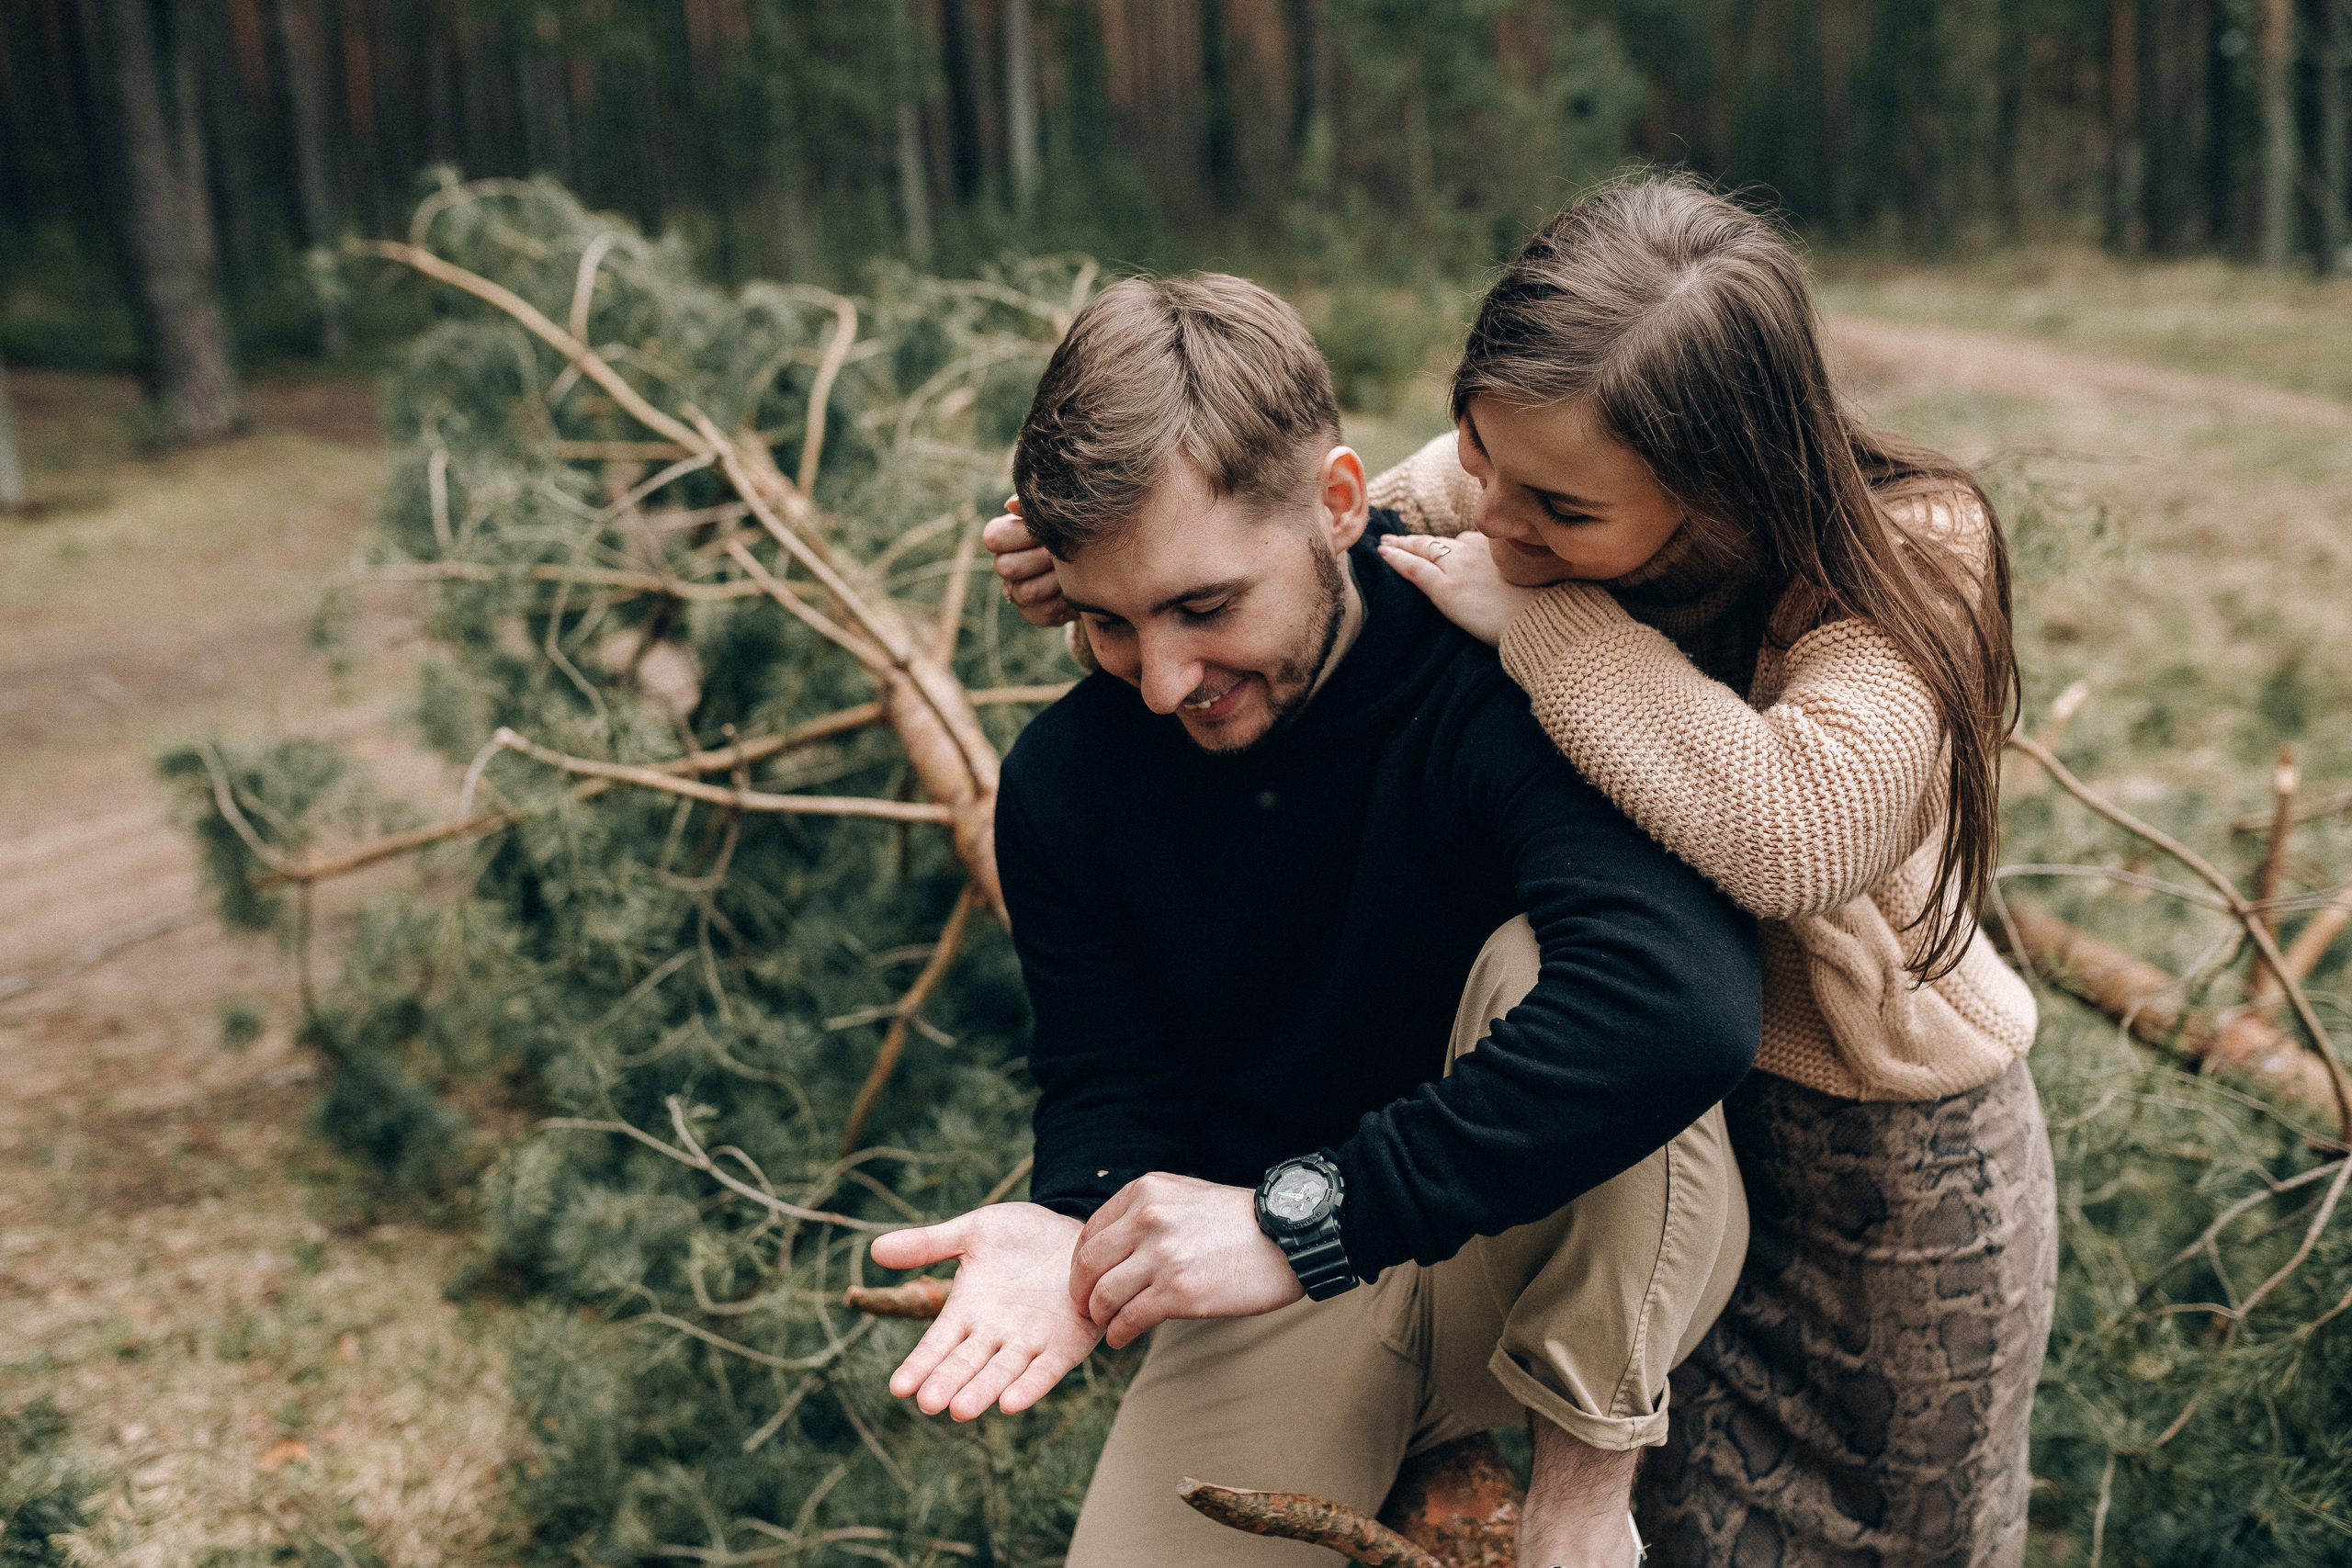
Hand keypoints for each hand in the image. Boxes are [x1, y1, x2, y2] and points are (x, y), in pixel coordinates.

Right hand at [870, 1203, 1100, 1419]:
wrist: (1078, 1232)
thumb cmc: (1023, 1236)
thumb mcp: (973, 1233)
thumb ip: (928, 1244)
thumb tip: (874, 1249)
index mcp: (967, 1312)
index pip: (936, 1345)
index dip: (919, 1365)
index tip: (898, 1386)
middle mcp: (994, 1336)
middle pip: (965, 1365)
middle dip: (948, 1383)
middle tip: (928, 1403)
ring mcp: (1029, 1344)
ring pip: (1001, 1373)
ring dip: (983, 1391)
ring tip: (961, 1409)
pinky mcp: (1065, 1346)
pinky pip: (1046, 1370)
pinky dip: (1030, 1386)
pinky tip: (1011, 1402)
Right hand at [982, 498, 1072, 627]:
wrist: (1101, 563)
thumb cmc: (1074, 530)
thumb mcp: (1059, 515)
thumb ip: (1035, 507)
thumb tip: (1011, 505)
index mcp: (1005, 537)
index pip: (994, 537)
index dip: (1020, 535)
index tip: (1044, 532)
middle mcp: (1005, 565)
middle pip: (1007, 567)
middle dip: (1042, 558)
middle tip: (1065, 551)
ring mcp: (1017, 592)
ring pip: (1026, 591)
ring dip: (1056, 579)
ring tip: (1075, 569)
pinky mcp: (1035, 614)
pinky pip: (1045, 610)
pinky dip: (1065, 598)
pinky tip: (1076, 588)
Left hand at [1069, 1173, 1303, 1348]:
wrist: (1287, 1237)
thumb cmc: (1239, 1222)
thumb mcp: (1184, 1197)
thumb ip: (1146, 1214)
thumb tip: (1111, 1249)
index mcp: (1145, 1191)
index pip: (1089, 1232)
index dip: (1082, 1263)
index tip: (1088, 1281)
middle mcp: (1147, 1219)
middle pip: (1086, 1265)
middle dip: (1081, 1293)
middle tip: (1089, 1309)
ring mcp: (1161, 1256)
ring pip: (1103, 1296)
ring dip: (1101, 1318)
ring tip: (1111, 1325)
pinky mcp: (1177, 1293)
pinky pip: (1129, 1319)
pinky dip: (1119, 1333)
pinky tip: (1123, 1337)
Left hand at [1377, 532, 1542, 647]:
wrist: (1543, 620)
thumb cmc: (1546, 608)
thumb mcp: (1536, 578)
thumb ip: (1516, 571)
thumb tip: (1510, 579)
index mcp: (1498, 547)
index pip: (1466, 540)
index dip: (1447, 541)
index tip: (1437, 541)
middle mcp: (1476, 551)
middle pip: (1440, 540)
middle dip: (1418, 539)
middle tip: (1398, 537)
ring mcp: (1458, 567)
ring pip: (1423, 549)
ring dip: (1403, 544)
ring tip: (1386, 544)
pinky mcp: (1446, 588)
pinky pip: (1414, 568)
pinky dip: (1397, 559)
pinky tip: (1384, 554)